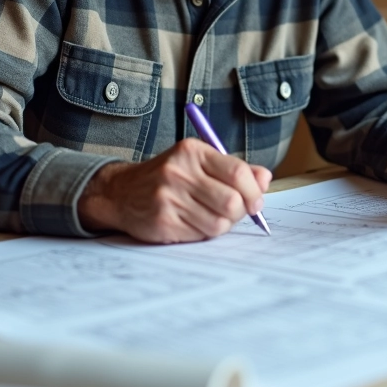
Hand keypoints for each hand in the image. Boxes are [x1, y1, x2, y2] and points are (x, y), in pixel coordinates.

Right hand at [77, 139, 271, 242]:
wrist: (120, 192)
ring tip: (212, 217)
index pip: (237, 172)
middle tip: (237, 213)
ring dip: (223, 225)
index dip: (254, 191)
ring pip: (219, 223)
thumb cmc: (168, 177)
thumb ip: (233, 169)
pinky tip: (194, 223)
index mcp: (192, 151)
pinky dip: (204, 233)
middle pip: (231, 201)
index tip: (257, 201)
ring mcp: (168, 198)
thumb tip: (265, 179)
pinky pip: (200, 235)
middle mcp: (179, 172)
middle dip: (241, 212)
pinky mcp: (162, 222)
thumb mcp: (198, 162)